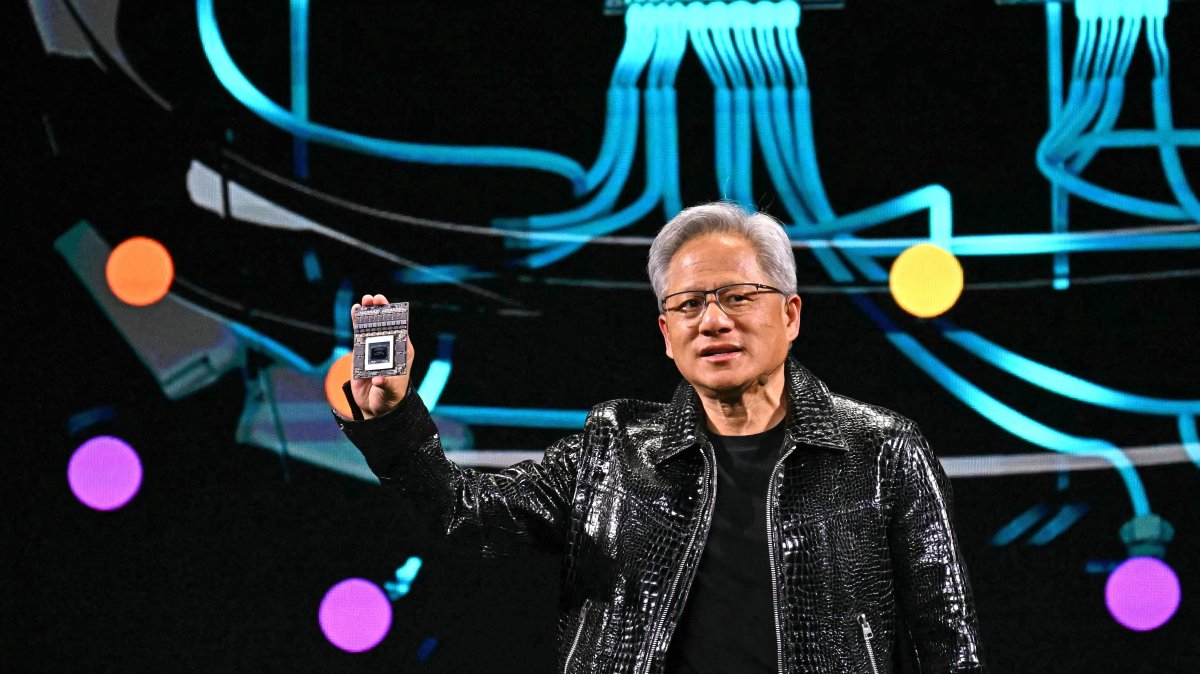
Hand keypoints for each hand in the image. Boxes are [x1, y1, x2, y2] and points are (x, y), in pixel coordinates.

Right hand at [349, 293, 414, 418]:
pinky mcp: (362, 352)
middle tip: (375, 298)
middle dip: (381, 311)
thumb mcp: (389, 391)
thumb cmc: (389, 398)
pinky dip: (358, 322)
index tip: (390, 307)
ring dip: (369, 313)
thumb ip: (385, 384)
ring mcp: (376, 348)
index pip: (401, 331)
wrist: (376, 407)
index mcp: (403, 353)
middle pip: (386, 325)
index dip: (395, 318)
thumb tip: (378, 380)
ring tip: (365, 300)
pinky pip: (360, 334)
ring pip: (373, 326)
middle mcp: (390, 348)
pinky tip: (356, 310)